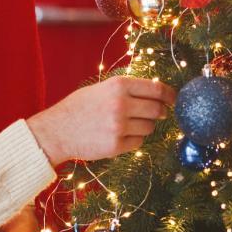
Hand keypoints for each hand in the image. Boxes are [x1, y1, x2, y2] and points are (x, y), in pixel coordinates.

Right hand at [26, 76, 174, 164]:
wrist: (56, 131)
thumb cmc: (78, 107)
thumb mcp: (101, 89)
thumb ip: (127, 89)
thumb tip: (156, 92)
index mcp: (118, 86)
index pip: (156, 88)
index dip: (169, 94)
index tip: (174, 99)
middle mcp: (121, 104)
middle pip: (158, 109)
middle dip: (160, 112)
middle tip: (157, 114)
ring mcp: (119, 126)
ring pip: (149, 127)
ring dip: (145, 127)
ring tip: (127, 125)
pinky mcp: (116, 145)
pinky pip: (138, 143)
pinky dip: (133, 140)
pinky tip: (118, 136)